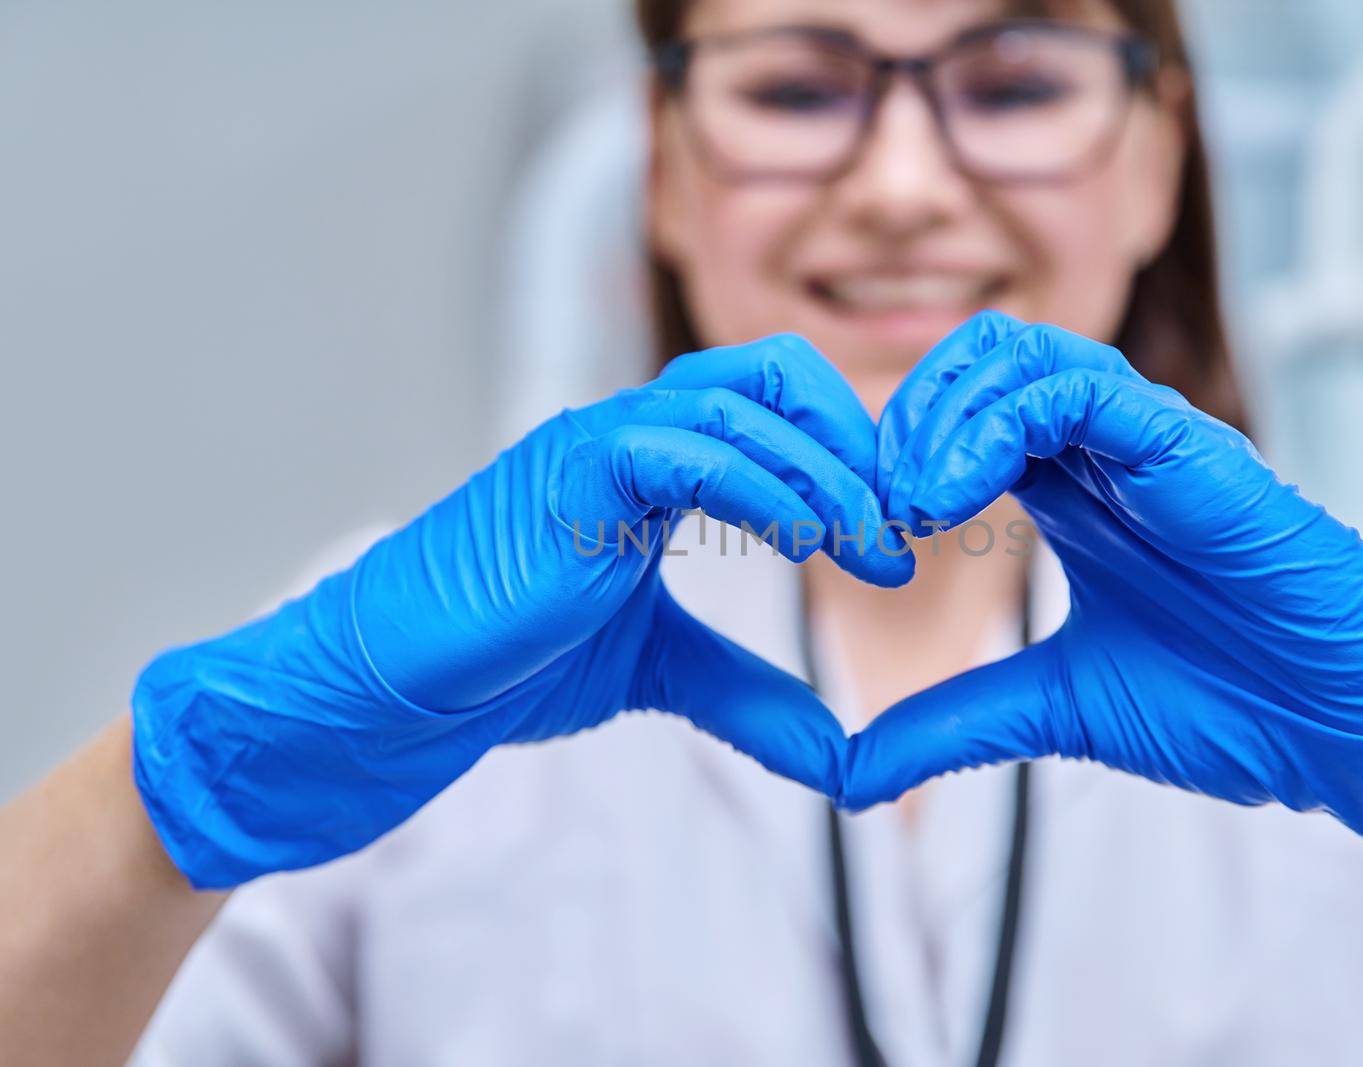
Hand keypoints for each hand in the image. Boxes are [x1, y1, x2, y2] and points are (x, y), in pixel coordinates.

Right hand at [134, 334, 911, 888]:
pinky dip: (765, 485)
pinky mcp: (571, 475)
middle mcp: (629, 433)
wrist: (399, 686)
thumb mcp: (661, 671)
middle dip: (857, 445)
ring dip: (829, 474)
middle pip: (773, 375)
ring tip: (881, 551)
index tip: (901, 534)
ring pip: (741, 404)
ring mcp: (598, 444)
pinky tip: (814, 540)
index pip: (774, 405)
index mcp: (652, 461)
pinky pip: (688, 449)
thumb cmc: (509, 660)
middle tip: (912, 530)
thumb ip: (751, 692)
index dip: (849, 454)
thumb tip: (842, 753)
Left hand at [845, 312, 1362, 915]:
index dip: (892, 458)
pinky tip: (951, 498)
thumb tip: (851, 773)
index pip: (958, 417)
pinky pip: (1076, 385)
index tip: (855, 537)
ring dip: (937, 416)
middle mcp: (1103, 449)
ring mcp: (1145, 437)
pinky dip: (995, 424)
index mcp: (1072, 492)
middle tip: (869, 510)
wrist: (1349, 729)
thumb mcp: (1054, 709)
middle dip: (900, 423)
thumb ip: (952, 724)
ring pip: (1015, 352)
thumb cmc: (1233, 705)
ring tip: (906, 505)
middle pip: (974, 364)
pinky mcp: (1187, 444)